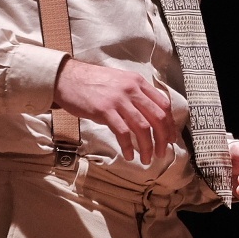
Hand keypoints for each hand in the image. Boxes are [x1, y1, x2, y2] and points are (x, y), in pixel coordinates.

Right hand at [53, 58, 174, 164]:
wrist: (67, 78)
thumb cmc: (93, 82)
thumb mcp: (120, 82)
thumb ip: (136, 94)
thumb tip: (150, 117)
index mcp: (138, 82)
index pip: (163, 104)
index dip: (170, 124)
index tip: (171, 138)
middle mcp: (132, 89)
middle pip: (157, 117)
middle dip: (163, 139)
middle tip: (162, 153)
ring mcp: (118, 100)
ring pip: (143, 127)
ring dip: (147, 146)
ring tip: (147, 159)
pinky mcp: (104, 110)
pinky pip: (123, 132)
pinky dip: (128, 146)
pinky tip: (129, 155)